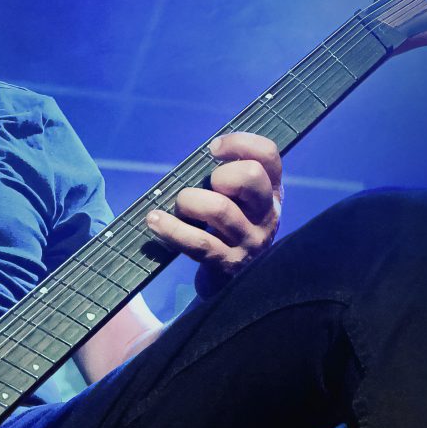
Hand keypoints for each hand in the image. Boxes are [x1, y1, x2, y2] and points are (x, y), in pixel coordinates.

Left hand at [144, 131, 282, 295]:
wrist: (231, 284)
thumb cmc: (227, 230)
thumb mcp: (239, 202)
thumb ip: (228, 178)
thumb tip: (195, 159)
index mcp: (272, 193)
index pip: (268, 155)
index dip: (240, 143)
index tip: (213, 149)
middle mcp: (268, 215)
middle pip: (250, 176)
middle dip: (219, 174)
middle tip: (205, 187)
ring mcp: (250, 242)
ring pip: (219, 208)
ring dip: (189, 201)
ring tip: (179, 206)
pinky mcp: (229, 264)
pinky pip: (198, 243)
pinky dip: (171, 229)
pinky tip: (154, 220)